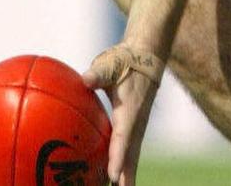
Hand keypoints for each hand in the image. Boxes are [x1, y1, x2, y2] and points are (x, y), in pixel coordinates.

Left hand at [82, 44, 163, 184]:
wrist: (146, 57)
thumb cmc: (126, 60)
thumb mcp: (111, 64)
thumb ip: (99, 73)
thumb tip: (85, 79)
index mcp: (129, 111)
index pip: (123, 138)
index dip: (118, 158)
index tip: (112, 175)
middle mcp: (135, 123)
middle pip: (130, 157)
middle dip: (125, 178)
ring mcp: (136, 126)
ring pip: (131, 157)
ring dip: (125, 176)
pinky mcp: (132, 126)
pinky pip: (127, 150)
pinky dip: (123, 165)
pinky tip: (113, 177)